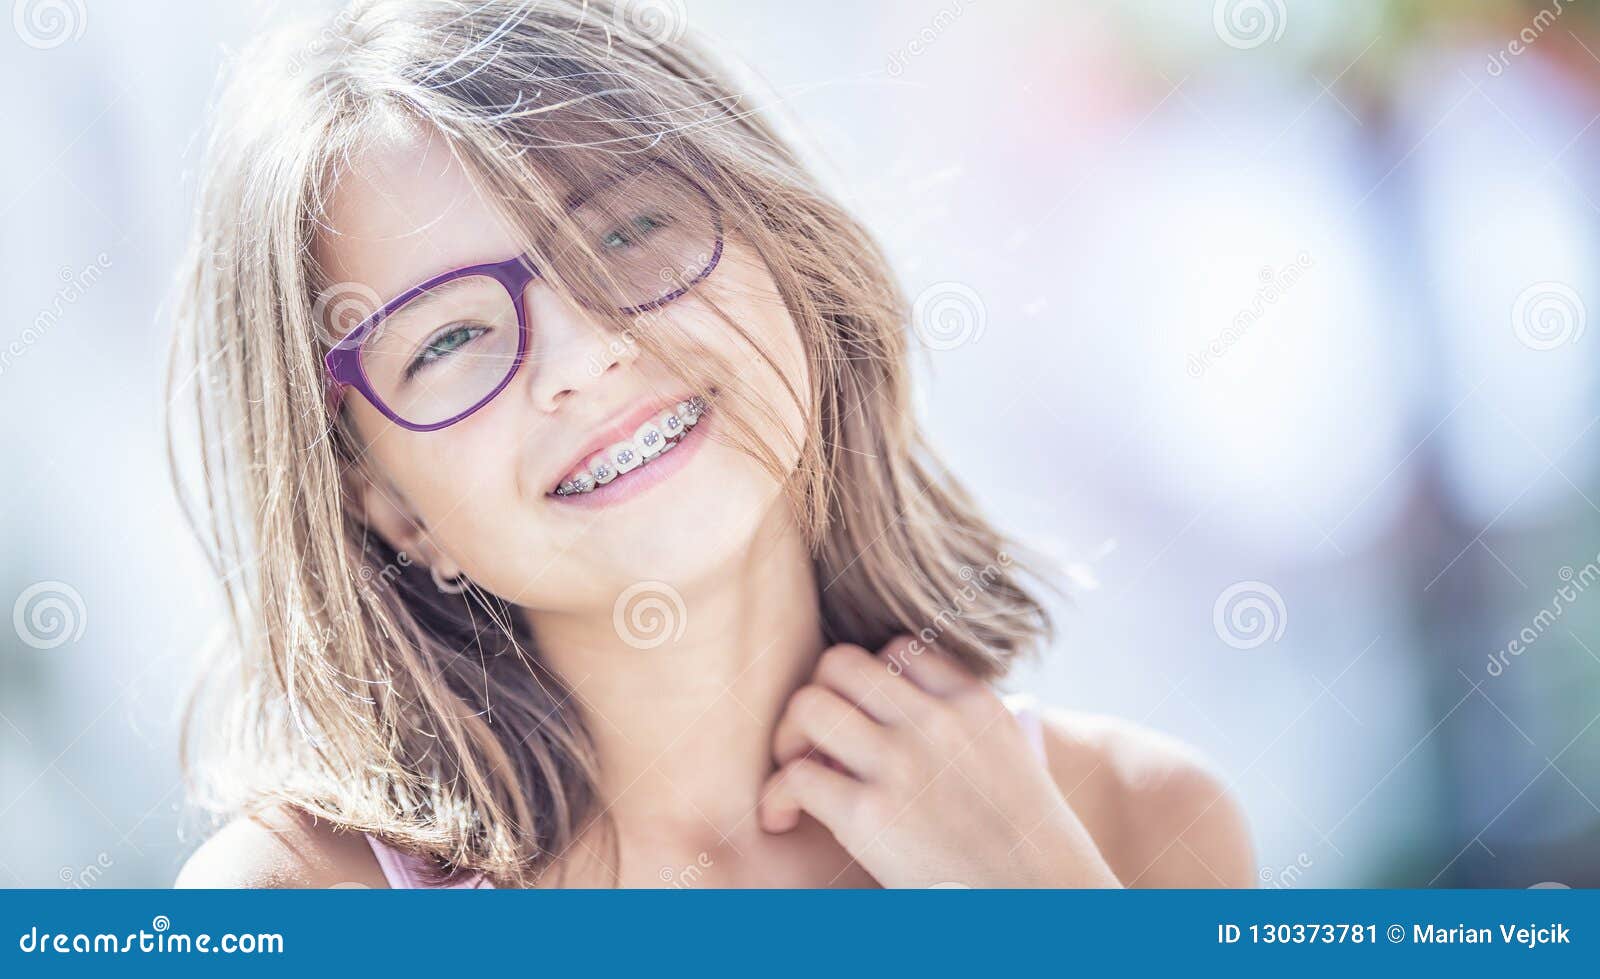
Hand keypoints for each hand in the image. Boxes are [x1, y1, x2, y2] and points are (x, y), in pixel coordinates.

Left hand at [758, 636, 1121, 887]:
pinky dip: (776, 797)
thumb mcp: (1006, 755)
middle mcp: (935, 721)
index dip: (868, 682)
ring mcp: (902, 764)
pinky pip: (795, 777)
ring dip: (788, 737)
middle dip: (818, 696)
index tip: (866, 720)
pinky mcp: (871, 816)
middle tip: (816, 742)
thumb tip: (890, 712)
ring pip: (808, 705)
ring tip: (796, 771)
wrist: (1045, 902)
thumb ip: (958, 724)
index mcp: (973, 702)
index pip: (896, 650)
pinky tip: (783, 818)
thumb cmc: (1021, 842)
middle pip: (840, 664)